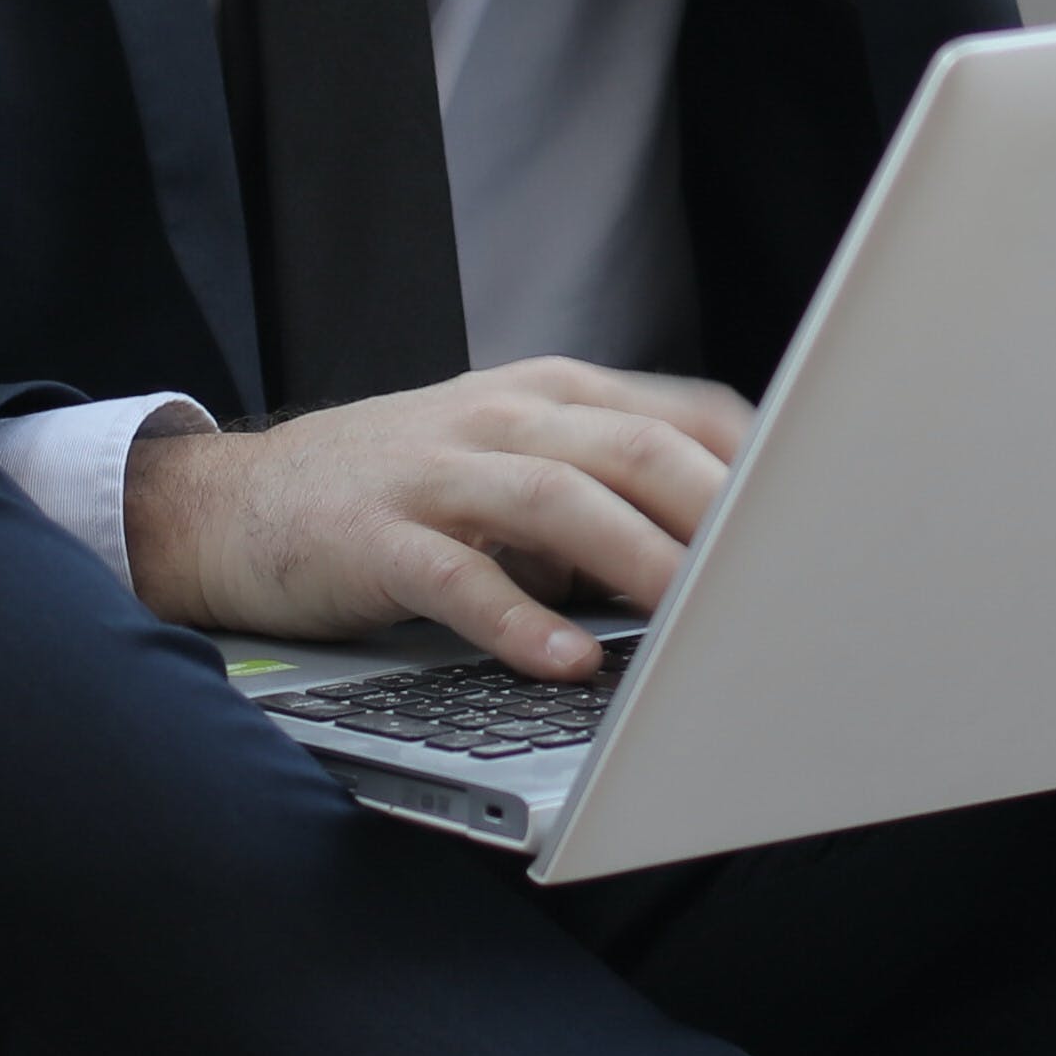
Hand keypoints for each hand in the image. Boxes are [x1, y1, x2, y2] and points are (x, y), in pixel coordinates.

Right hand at [119, 359, 756, 680]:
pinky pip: (458, 576)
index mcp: (549, 394)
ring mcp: (436, 473)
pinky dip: (519, 620)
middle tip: (780, 574)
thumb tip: (724, 552)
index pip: (677, 416)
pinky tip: (566, 661)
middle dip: (714, 509)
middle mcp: (501, 416)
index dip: (756, 469)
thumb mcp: (509, 462)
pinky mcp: (376, 537)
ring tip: (696, 617)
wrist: (234, 505)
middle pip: (632, 448)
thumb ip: (605, 489)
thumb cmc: (396, 493)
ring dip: (638, 558)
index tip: (821, 523)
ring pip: (558, 500)